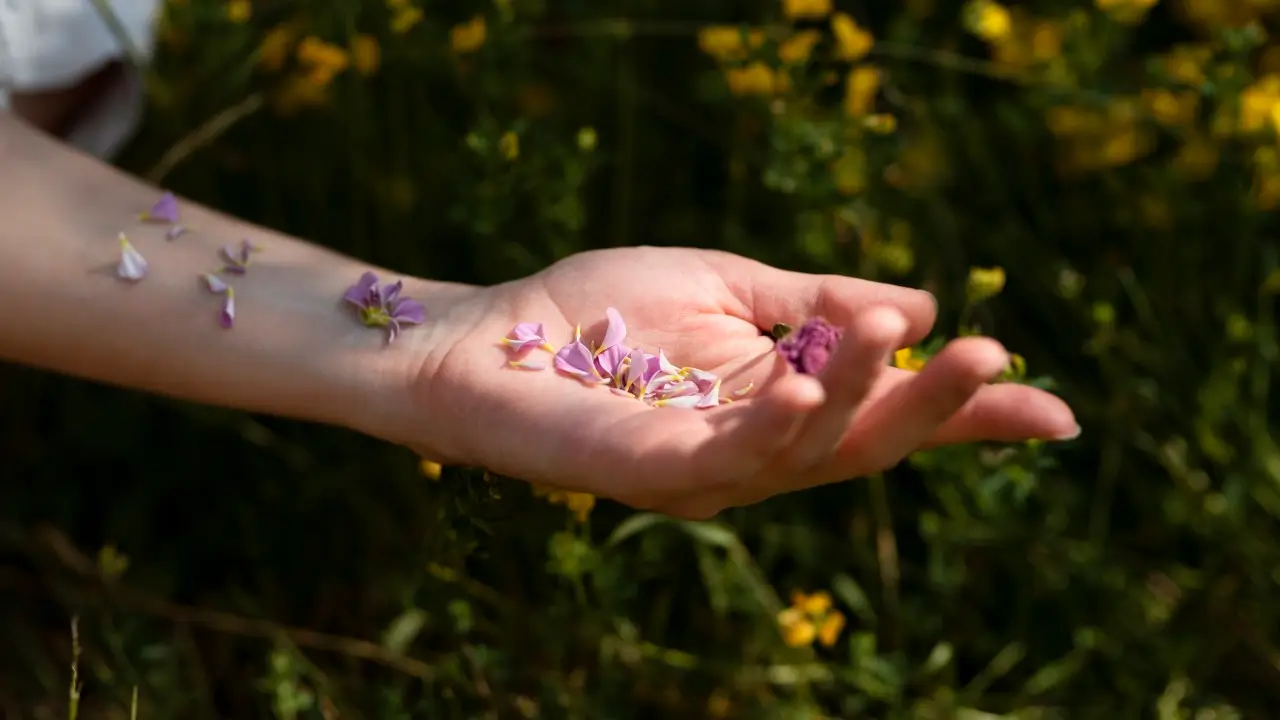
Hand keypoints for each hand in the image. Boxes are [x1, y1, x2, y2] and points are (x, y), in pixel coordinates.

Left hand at [406, 247, 1076, 518]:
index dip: (966, 416)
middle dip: (936, 405)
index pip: (887, 416)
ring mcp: (709, 473)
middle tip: (994, 354)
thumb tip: (915, 303)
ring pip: (815, 450)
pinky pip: (731, 459)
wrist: (486, 337)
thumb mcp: (724, 286)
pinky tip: (808, 381)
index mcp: (780, 404)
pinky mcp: (654, 475)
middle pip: (869, 443)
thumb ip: (812, 301)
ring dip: (869, 396)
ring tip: (916, 336)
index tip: (1055, 411)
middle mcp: (758, 451)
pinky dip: (777, 424)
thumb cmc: (595, 310)